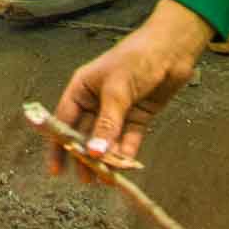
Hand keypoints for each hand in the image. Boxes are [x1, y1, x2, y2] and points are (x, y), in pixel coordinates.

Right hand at [50, 0, 212, 176]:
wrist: (172, 49)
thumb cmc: (137, 59)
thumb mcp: (117, 91)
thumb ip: (106, 124)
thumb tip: (93, 153)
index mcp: (82, 88)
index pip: (63, 120)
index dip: (58, 145)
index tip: (57, 170)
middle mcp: (96, 100)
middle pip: (85, 134)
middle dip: (85, 157)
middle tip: (86, 179)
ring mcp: (118, 110)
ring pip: (107, 140)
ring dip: (107, 158)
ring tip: (105, 179)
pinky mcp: (138, 116)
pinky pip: (128, 138)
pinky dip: (127, 152)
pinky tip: (125, 167)